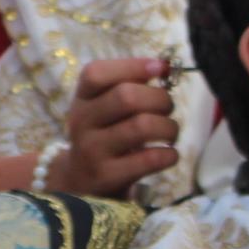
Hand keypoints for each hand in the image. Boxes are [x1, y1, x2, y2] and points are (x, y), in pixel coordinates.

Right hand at [48, 58, 179, 195]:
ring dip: (169, 127)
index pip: (97, 73)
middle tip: (168, 109)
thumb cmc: (103, 135)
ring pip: (142, 126)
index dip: (133, 66)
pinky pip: (150, 159)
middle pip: (126, 97)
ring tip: (170, 133)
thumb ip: (129, 85)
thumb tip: (164, 66)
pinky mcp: (108, 176)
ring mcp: (92, 150)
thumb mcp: (103, 108)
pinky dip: (169, 154)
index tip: (161, 68)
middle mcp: (81, 121)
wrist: (78, 181)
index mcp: (82, 98)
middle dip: (160, 99)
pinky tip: (168, 154)